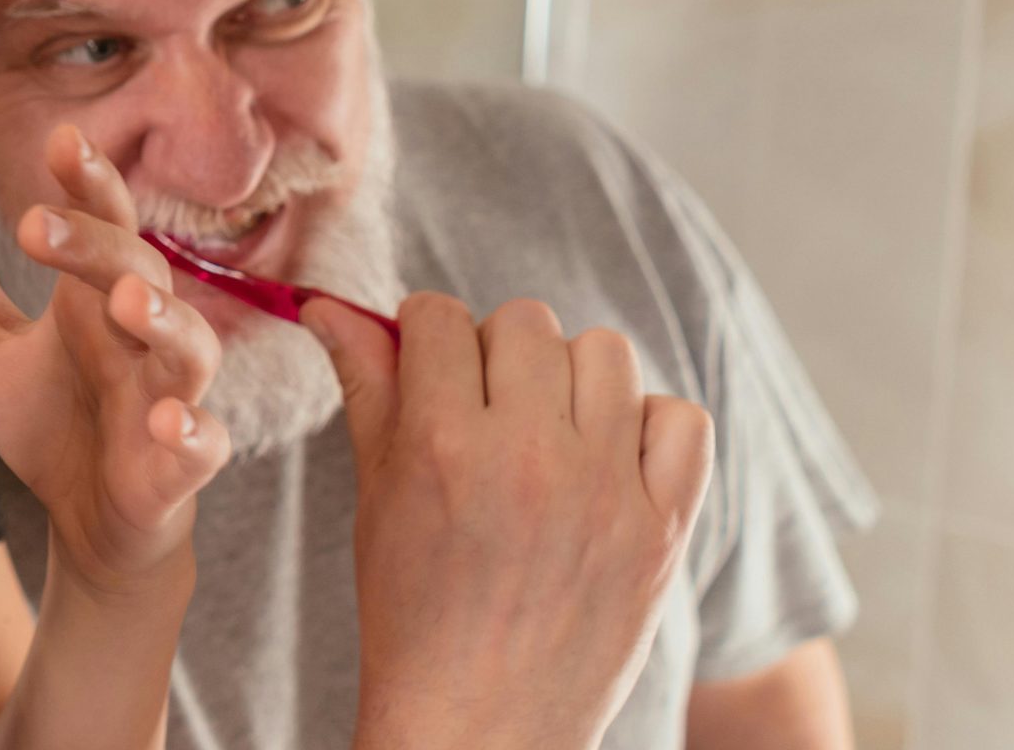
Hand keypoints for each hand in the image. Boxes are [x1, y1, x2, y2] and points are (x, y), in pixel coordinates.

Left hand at [0, 125, 230, 595]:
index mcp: (99, 297)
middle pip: (141, 272)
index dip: (90, 182)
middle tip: (38, 225)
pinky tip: (167, 421)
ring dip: (164, 320)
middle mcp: (143, 336)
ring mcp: (170, 397)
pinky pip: (204, 444)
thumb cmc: (52, 419)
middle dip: (99, 246)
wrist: (90, 521)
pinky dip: (192, 432)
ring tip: (122, 301)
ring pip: (190, 348)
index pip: (106, 224)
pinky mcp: (181, 466)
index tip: (61, 139)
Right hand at [304, 294, 713, 749]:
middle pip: (525, 323)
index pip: (440, 317)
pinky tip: (610, 462)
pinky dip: (649, 428)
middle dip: (497, 355)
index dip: (426, 336)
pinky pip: (681, 419)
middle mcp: (529, 456)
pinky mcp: (663, 529)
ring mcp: (606, 492)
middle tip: (485, 412)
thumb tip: (331, 307)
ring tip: (549, 434)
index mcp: (443, 444)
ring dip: (574, 382)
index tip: (429, 367)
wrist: (479, 730)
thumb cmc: (413, 618)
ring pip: (606, 354)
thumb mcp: (376, 498)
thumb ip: (368, 389)